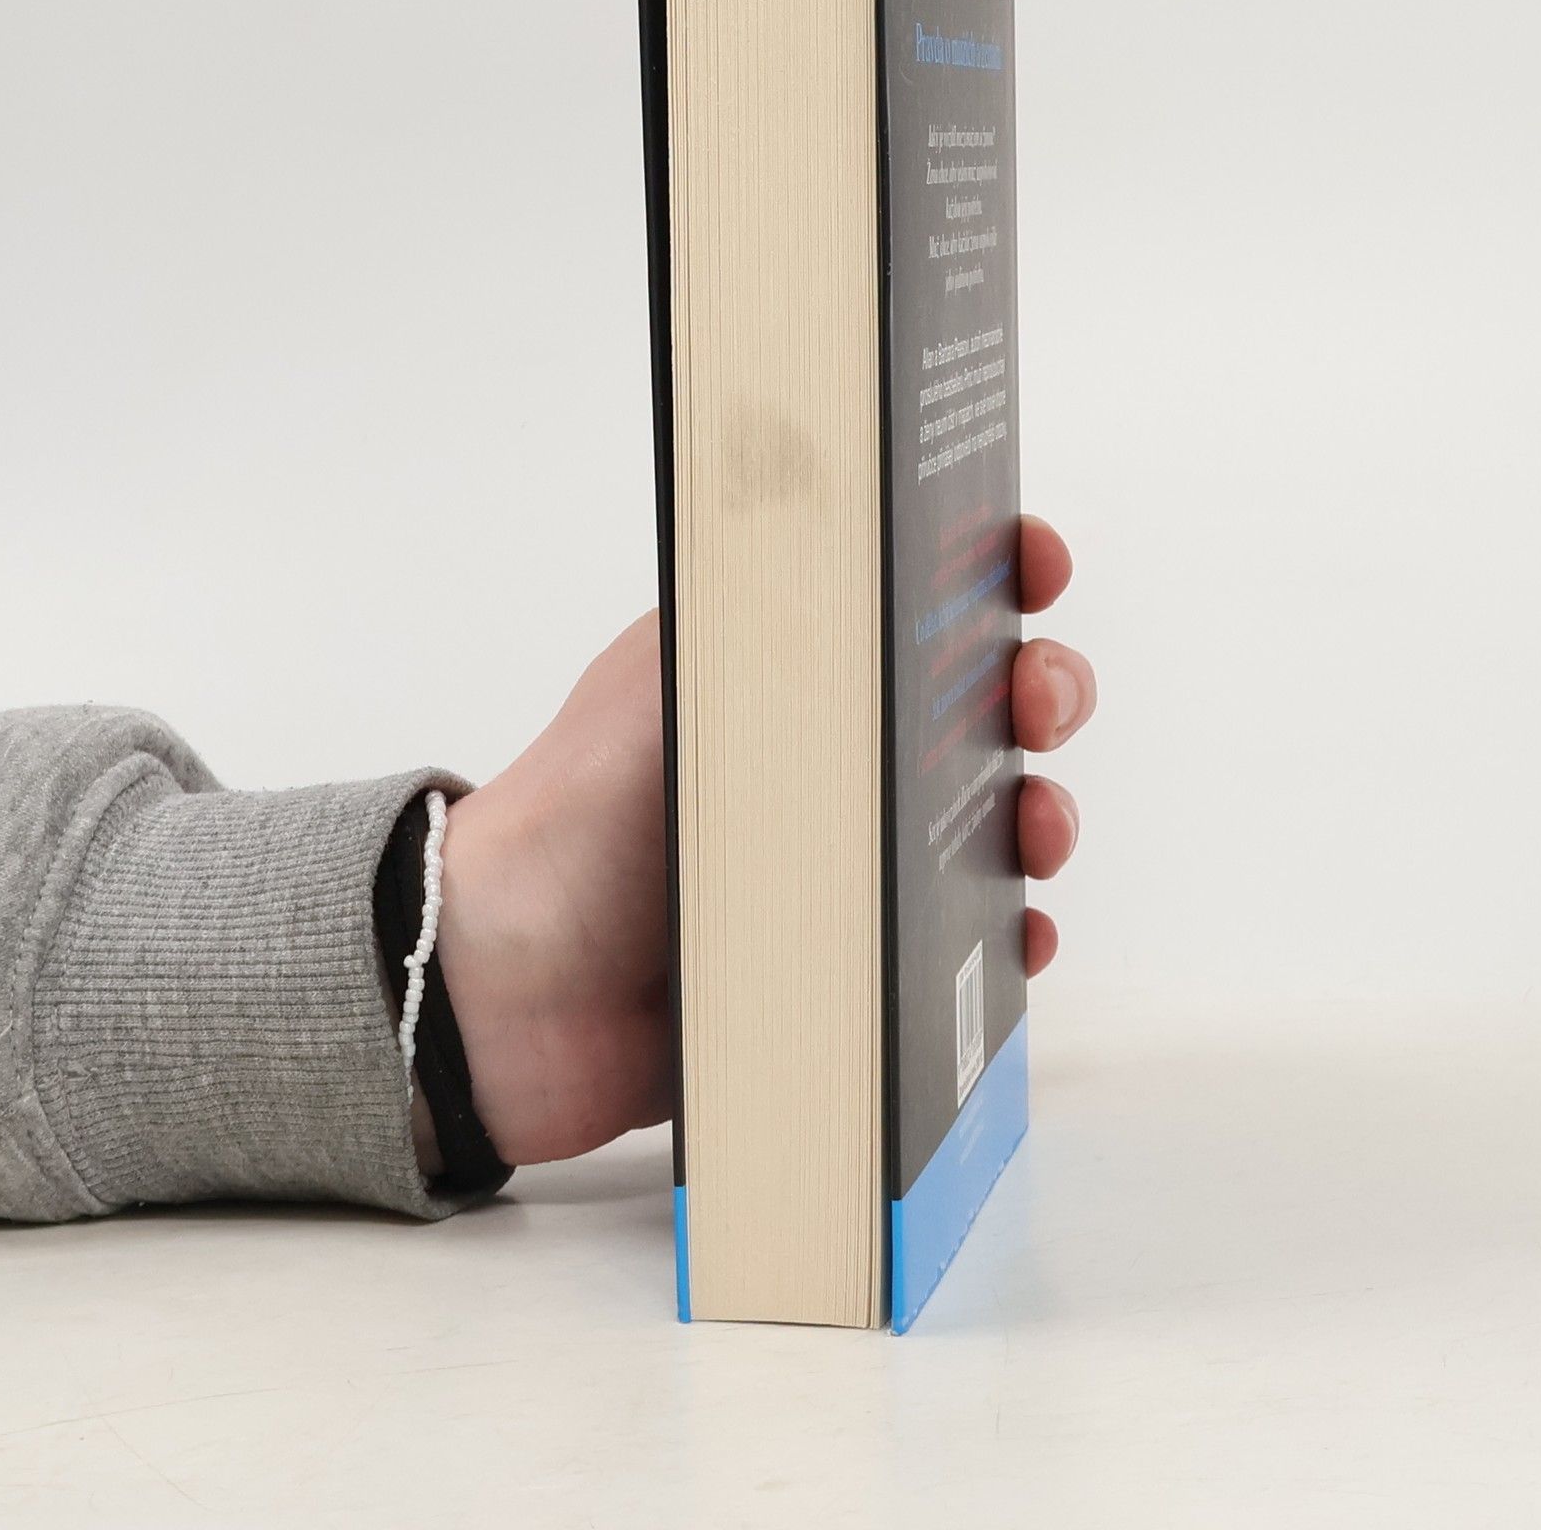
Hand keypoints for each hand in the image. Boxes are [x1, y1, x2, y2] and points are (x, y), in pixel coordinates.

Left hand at [429, 515, 1094, 1168]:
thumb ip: (760, 617)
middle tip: (1038, 706)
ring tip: (1035, 836)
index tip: (1034, 569)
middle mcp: (824, 755)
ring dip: (1037, 814)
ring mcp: (841, 857)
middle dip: (1037, 689)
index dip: (985, 569)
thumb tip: (870, 539)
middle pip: (972, 703)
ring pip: (984, 819)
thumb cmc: (567, 824)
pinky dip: (1007, 941)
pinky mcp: (848, 955)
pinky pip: (959, 946)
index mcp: (780, 667)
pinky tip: (1020, 940)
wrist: (501, 1000)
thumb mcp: (663, 687)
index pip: (904, 594)